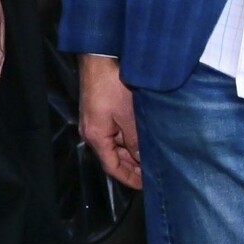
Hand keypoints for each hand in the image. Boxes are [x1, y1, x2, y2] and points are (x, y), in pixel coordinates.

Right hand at [78, 55, 141, 188]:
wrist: (100, 58)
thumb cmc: (110, 85)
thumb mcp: (128, 116)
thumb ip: (134, 140)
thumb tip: (141, 158)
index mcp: (96, 137)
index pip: (112, 167)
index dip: (128, 178)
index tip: (144, 185)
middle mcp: (92, 132)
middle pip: (112, 157)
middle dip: (131, 167)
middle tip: (151, 172)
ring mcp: (95, 122)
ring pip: (114, 145)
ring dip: (131, 152)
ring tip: (149, 156)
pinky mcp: (99, 112)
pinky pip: (113, 133)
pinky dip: (127, 139)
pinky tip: (140, 138)